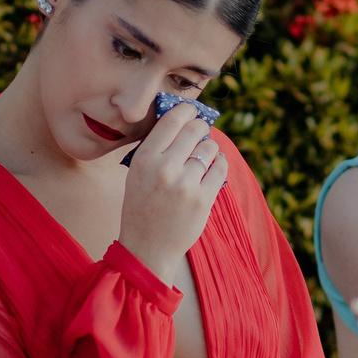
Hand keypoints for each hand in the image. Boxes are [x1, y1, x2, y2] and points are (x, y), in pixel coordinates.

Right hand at [116, 104, 225, 284]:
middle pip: (195, 129)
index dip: (186, 110)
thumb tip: (184, 119)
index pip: (172, 120)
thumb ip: (157, 148)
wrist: (148, 247)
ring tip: (205, 154)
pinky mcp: (203, 199)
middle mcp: (164, 169)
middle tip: (201, 130)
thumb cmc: (142, 206)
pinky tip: (216, 164)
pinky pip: (220, 168)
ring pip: (210, 148)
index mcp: (144, 159)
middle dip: (201, 126)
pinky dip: (221, 162)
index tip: (191, 111)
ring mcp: (185, 185)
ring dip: (210, 147)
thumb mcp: (137, 174)